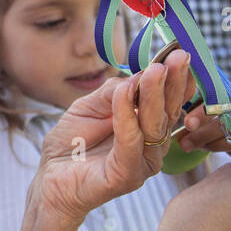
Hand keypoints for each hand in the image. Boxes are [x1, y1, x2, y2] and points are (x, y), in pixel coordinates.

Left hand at [34, 50, 194, 228]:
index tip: (180, 53)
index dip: (177, 79)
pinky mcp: (126, 176)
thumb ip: (114, 91)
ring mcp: (142, 163)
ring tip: (153, 71)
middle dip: (173, 82)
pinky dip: (127, 116)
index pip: (169, 101)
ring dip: (153, 95)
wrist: (50, 177)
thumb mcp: (90, 105)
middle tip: (178, 57)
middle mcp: (152, 146)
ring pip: (153, 126)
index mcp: (149, 128)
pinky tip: (125, 94)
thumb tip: (138, 75)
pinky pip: (130, 143)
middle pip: (168, 112)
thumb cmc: (72, 143)